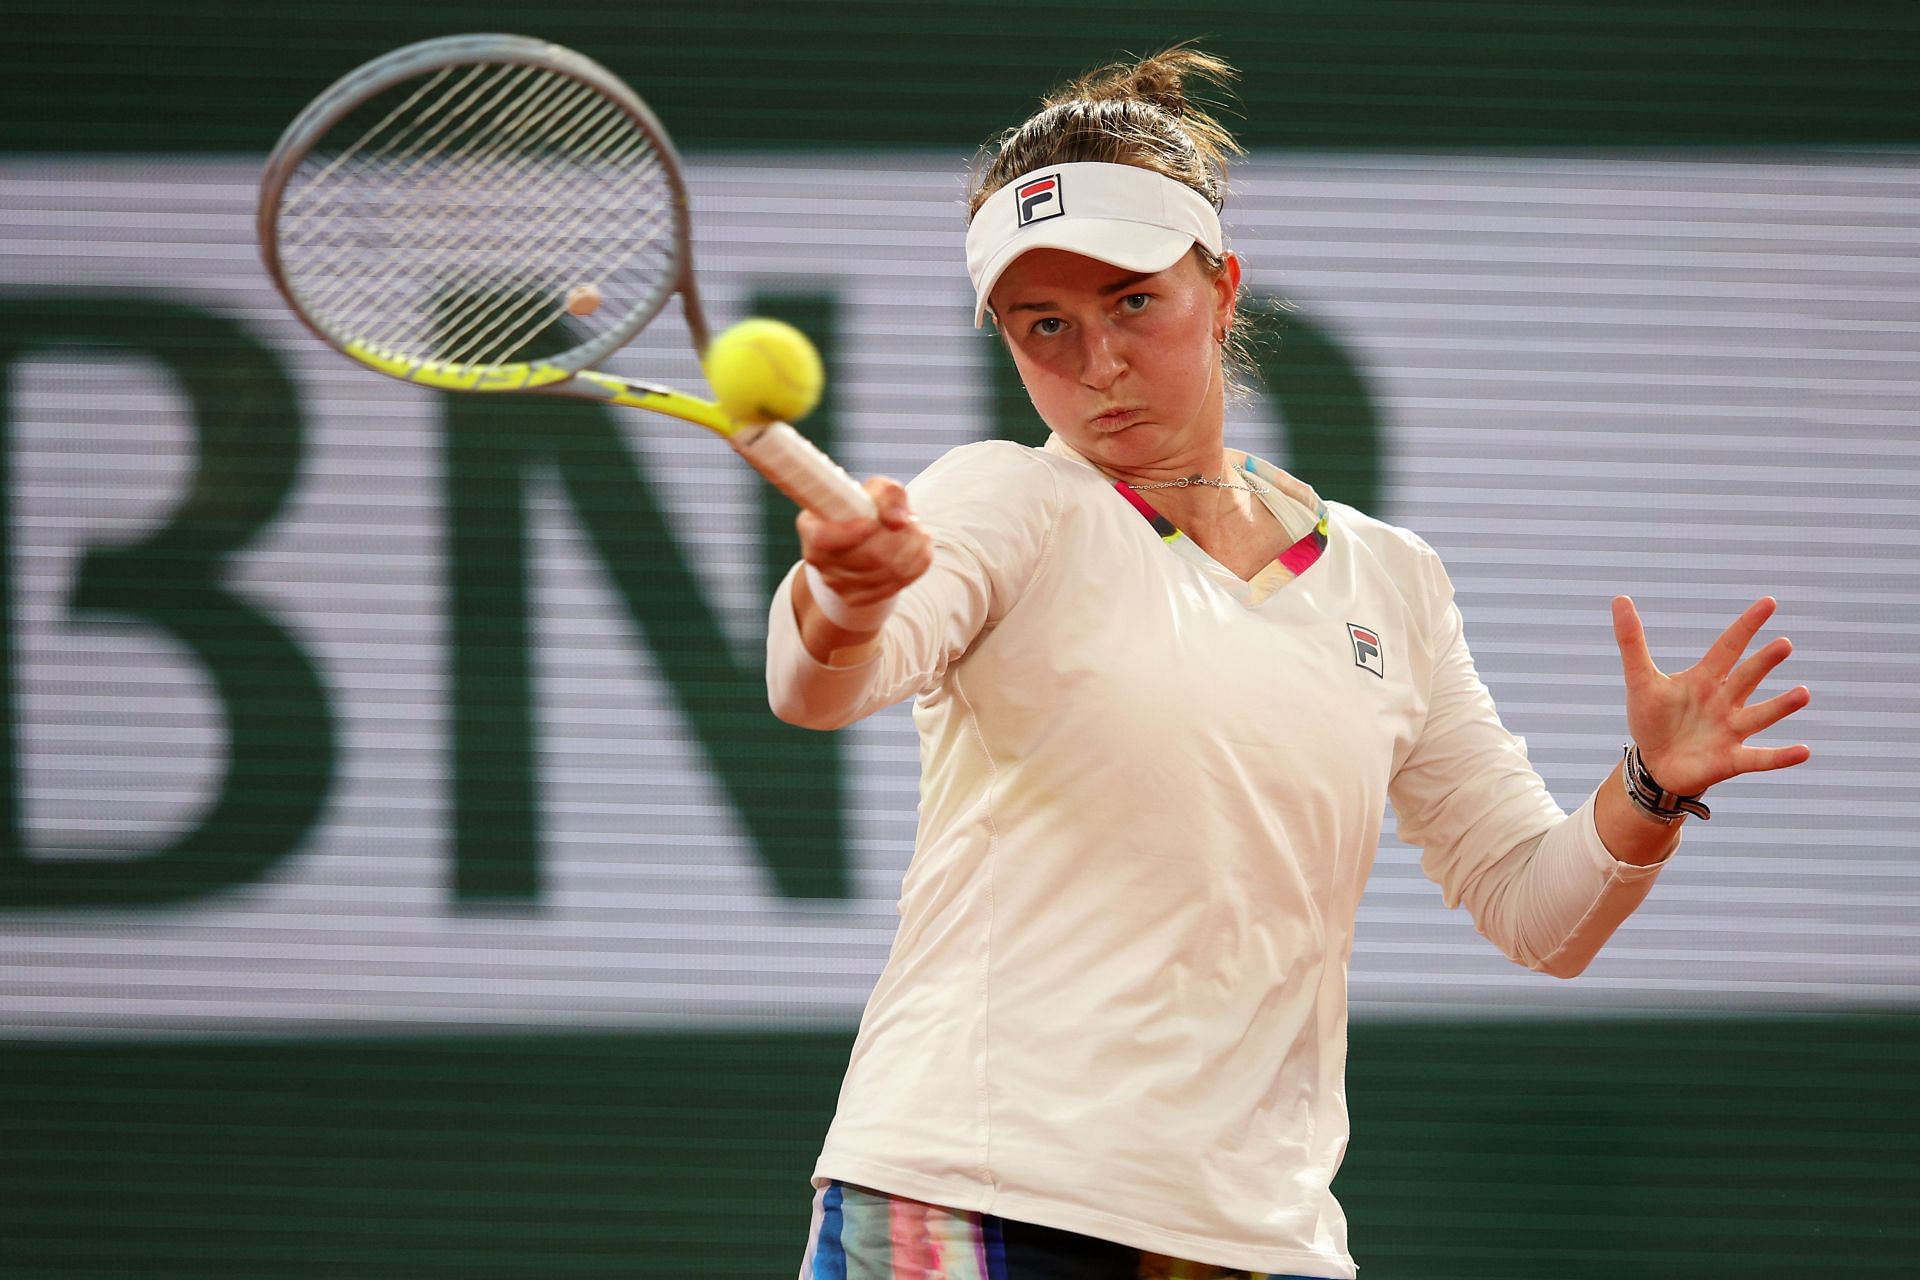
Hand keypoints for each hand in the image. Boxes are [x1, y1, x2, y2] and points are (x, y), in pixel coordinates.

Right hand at [796, 476, 932, 607]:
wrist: (868, 538)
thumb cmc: (867, 508)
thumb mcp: (877, 489)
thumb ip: (889, 495)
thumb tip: (898, 521)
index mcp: (812, 526)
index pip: (823, 537)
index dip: (851, 532)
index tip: (873, 522)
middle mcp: (818, 558)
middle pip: (868, 556)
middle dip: (900, 536)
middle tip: (912, 521)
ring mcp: (835, 583)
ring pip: (887, 572)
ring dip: (912, 549)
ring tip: (916, 532)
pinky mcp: (856, 598)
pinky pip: (896, 584)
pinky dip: (915, 565)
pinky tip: (916, 549)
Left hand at [1611, 595, 1811, 797]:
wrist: (1654, 764)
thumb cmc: (1653, 719)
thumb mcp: (1640, 680)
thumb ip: (1632, 642)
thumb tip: (1620, 599)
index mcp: (1705, 679)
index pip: (1728, 646)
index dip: (1746, 626)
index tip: (1769, 602)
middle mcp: (1724, 701)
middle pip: (1747, 677)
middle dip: (1764, 662)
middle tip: (1783, 644)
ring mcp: (1731, 730)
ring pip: (1759, 716)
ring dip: (1780, 706)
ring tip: (1803, 693)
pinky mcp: (1731, 760)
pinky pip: (1760, 758)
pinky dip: (1780, 757)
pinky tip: (1804, 751)